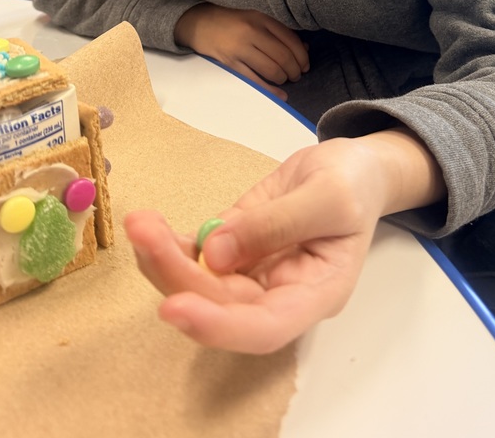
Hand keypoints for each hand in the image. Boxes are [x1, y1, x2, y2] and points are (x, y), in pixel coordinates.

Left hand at [125, 131, 444, 353]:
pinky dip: (170, 245)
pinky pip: (197, 258)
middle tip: (143, 232)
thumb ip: (277, 223)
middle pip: (222, 306)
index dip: (218, 326)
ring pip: (201, 286)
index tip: (174, 307)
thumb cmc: (353, 183)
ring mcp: (253, 275)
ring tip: (140, 224)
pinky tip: (150, 226)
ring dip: (165, 260)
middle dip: (177, 275)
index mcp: (317, 293)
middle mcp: (279, 296)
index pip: (265, 328)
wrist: (351, 167)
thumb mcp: (329, 194)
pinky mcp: (234, 250)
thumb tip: (213, 254)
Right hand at [174, 5, 308, 97]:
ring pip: (272, 70)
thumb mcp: (256, 18)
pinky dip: (271, 91)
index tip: (305, 65)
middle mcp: (252, 32)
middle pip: (284, 56)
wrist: (200, 23)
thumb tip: (304, 49)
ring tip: (284, 79)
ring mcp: (240, 48)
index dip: (302, 56)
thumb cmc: (232, 20)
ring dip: (283, 79)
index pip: (291, 39)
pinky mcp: (230, 63)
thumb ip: (279, 31)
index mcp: (261, 18)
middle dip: (295, 70)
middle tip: (296, 75)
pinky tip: (280, 94)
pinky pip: (255, 81)